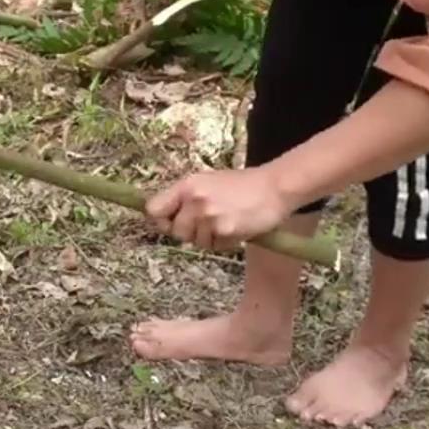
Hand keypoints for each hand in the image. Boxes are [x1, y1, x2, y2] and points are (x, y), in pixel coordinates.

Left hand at [146, 167, 293, 252]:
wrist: (275, 187)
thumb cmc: (242, 185)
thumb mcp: (207, 182)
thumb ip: (184, 198)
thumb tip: (161, 217)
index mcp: (187, 185)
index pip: (153, 208)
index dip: (161, 219)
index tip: (170, 222)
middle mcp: (195, 199)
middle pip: (175, 231)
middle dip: (189, 232)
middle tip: (209, 222)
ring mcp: (209, 216)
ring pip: (195, 242)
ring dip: (209, 238)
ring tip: (226, 221)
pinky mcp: (224, 230)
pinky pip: (214, 247)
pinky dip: (224, 243)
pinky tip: (236, 228)